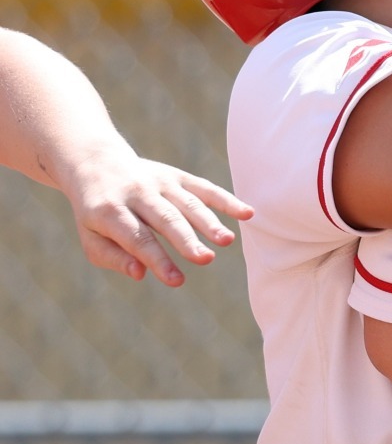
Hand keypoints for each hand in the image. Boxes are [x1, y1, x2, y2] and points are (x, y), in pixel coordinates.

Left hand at [53, 139, 249, 285]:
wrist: (94, 162)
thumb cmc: (97, 213)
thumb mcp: (91, 237)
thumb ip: (113, 257)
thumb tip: (140, 274)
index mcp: (109, 210)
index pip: (137, 238)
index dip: (157, 259)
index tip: (176, 281)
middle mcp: (136, 192)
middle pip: (165, 218)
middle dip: (186, 239)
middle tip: (204, 259)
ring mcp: (159, 182)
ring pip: (187, 203)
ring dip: (208, 222)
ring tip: (226, 241)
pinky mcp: (176, 176)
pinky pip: (204, 188)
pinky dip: (226, 200)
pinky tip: (247, 213)